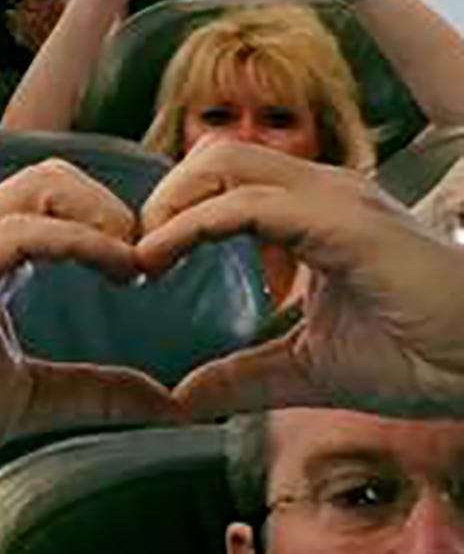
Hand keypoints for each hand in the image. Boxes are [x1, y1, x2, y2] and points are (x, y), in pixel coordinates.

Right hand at [0, 160, 177, 492]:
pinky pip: (20, 231)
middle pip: (51, 176)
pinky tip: (115, 271)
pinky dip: (79, 241)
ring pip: (39, 186)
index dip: (111, 223)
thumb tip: (165, 401)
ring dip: (103, 216)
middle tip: (148, 262)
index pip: (54, 200)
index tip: (150, 272)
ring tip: (136, 263)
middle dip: (112, 207)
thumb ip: (95, 390)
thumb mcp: (33, 397)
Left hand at [139, 140, 463, 420]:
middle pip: (213, 155)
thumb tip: (181, 398)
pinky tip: (160, 260)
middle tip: (132, 255)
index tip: (140, 263)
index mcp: (314, 210)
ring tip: (140, 259)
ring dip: (167, 206)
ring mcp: (336, 199)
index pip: (223, 178)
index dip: (172, 210)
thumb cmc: (420, 358)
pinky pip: (247, 205)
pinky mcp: (344, 223)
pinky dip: (191, 226)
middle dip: (159, 197)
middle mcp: (324, 189)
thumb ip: (243, 375)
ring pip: (223, 163)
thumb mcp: (307, 369)